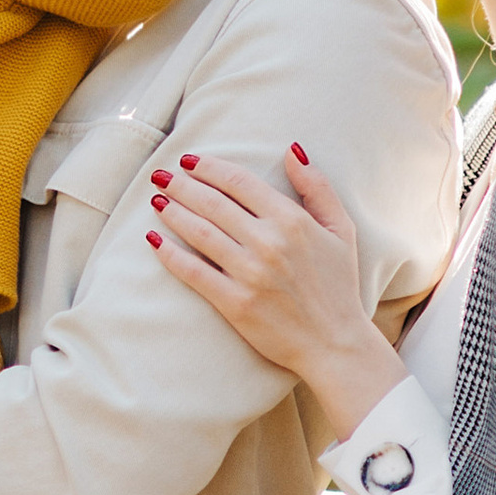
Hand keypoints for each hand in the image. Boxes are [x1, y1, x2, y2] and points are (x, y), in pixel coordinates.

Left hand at [144, 147, 404, 436]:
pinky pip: (194, 272)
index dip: (209, 167)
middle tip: (161, 175)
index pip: (239, 182)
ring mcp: (250, 274)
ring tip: (156, 201)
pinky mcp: (235, 303)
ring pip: (199, 233)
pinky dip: (170, 254)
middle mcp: (269, 243)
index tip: (189, 160)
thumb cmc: (337, 285)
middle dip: (182, 185)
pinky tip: (154, 239)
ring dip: (172, 212)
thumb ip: (317, 187)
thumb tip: (292, 150)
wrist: (334, 344)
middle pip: (213, 203)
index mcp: (292, 221)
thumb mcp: (340, 229)